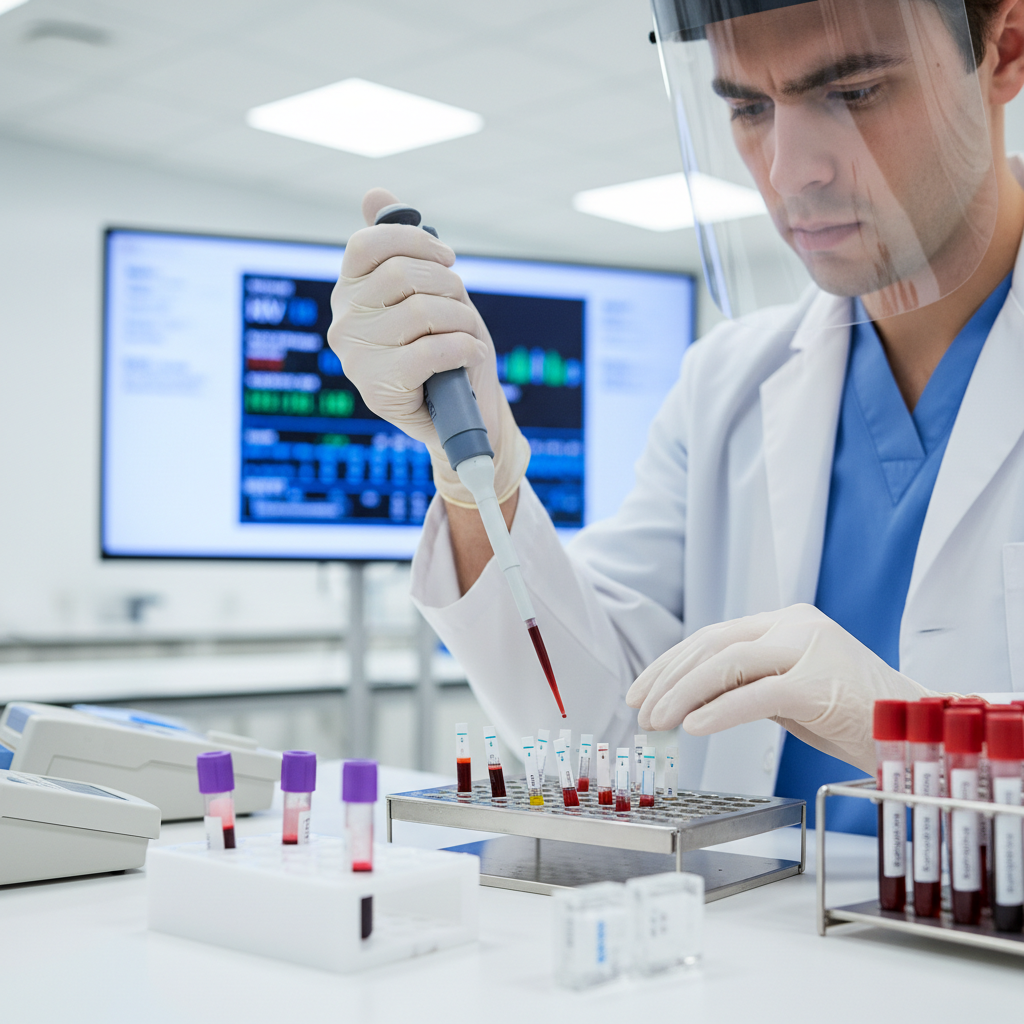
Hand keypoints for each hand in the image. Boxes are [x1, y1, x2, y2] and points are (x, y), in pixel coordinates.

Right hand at [327, 188, 529, 506]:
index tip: (446, 258)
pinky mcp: (378, 388)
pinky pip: (431, 349)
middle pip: (401, 274)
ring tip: (467, 335)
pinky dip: (463, 348)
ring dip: (460, 320)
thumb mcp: (426, 291)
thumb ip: (399, 245)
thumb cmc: (444, 348)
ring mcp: (356, 357)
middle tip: (461, 306)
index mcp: (350, 292)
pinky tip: (469, 354)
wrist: (460, 413)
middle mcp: (344, 322)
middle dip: (448, 284)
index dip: (415, 241)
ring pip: (421, 311)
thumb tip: (376, 193)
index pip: (367, 244)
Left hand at [625, 604, 938, 772]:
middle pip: (712, 644)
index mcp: (785, 621)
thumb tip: (688, 700)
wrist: (917, 730)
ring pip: (726, 664)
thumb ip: (747, 682)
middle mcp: (794, 625)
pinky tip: (693, 726)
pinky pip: (755, 694)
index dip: (670, 664)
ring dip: (682, 694)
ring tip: (658, 721)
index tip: (641, 691)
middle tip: (640, 710)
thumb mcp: (789, 690)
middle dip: (667, 678)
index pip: (712, 636)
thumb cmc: (851, 713)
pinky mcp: (820, 682)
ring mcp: (809, 649)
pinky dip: (718, 711)